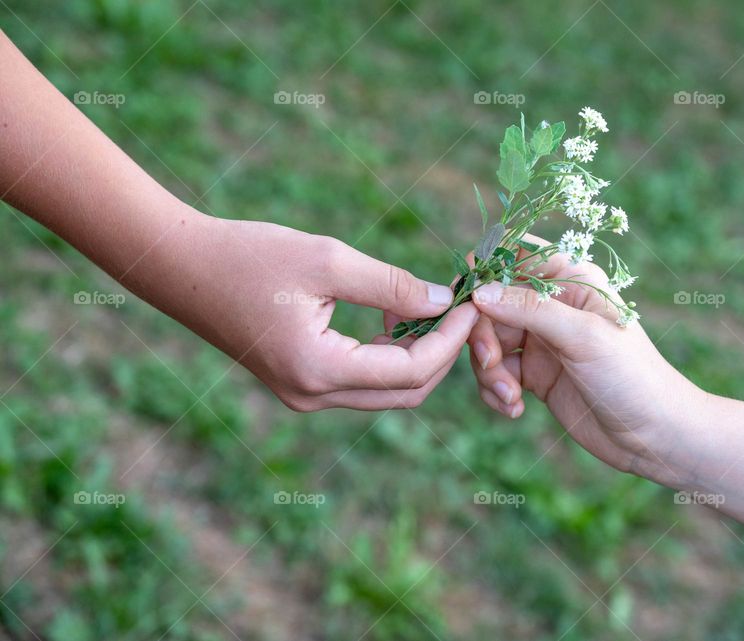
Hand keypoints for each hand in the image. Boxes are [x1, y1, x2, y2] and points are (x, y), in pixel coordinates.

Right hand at [157, 213, 476, 410]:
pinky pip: (361, 381)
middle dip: (443, 353)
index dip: (451, 339)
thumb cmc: (249, 254)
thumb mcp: (328, 259)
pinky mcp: (300, 384)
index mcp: (319, 371)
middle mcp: (313, 396)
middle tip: (459, 308)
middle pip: (406, 393)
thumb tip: (442, 300)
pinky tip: (393, 316)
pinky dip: (388, 355)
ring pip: (386, 391)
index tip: (472, 302)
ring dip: (417, 355)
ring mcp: (304, 396)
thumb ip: (391, 285)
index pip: (412, 372)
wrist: (180, 267)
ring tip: (427, 306)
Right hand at [466, 239, 701, 476]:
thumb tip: (479, 291)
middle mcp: (553, 305)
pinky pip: (496, 373)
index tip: (466, 300)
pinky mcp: (536, 375)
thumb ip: (529, 309)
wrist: (655, 436)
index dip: (484, 270)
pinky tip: (514, 408)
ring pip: (488, 341)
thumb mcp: (582, 336)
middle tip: (491, 364)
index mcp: (570, 279)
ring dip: (488, 370)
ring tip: (509, 397)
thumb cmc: (633, 376)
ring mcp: (543, 340)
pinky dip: (495, 390)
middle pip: (491, 303)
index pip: (514, 254)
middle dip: (482, 335)